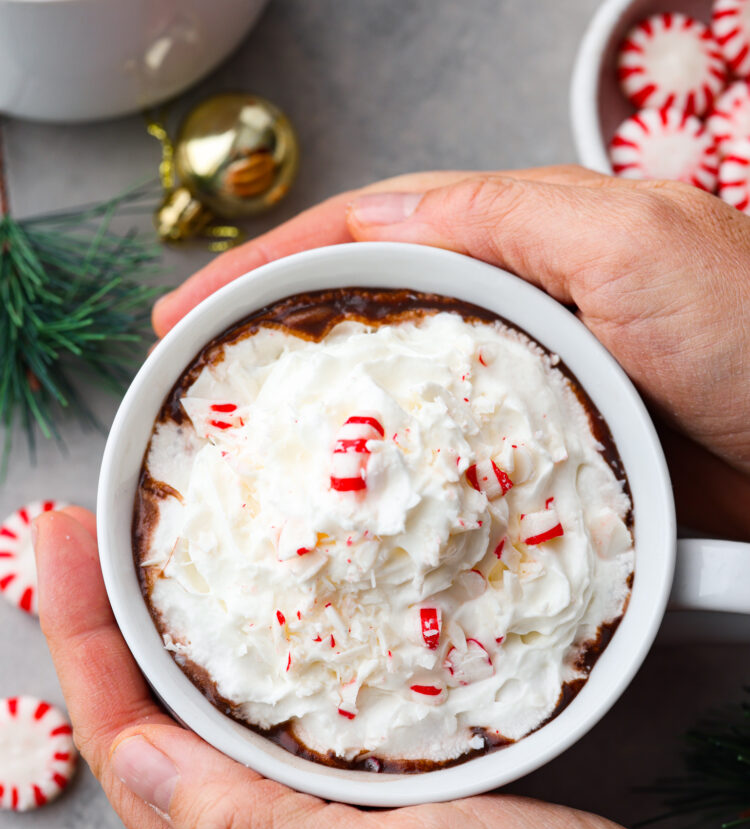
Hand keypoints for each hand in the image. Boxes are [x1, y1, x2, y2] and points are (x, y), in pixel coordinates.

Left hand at [35, 508, 749, 828]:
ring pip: (195, 727)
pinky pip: (258, 728)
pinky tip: (235, 621)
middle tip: (85, 536)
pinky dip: (228, 664)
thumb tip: (130, 762)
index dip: (84, 643)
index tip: (63, 545)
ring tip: (136, 560)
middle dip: (103, 630)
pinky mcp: (351, 808)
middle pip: (146, 732)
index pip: (128, 751)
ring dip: (155, 642)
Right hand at [153, 167, 749, 539]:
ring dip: (322, 426)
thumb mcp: (630, 243)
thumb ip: (507, 220)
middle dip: (272, 347)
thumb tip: (381, 214)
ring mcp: (520, 399)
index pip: (367, 237)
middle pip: (365, 321)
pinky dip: (392, 492)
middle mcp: (511, 315)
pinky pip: (446, 474)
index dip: (268, 268)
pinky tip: (350, 519)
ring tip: (245, 460)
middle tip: (194, 390)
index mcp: (520, 243)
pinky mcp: (540, 468)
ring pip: (397, 404)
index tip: (186, 311)